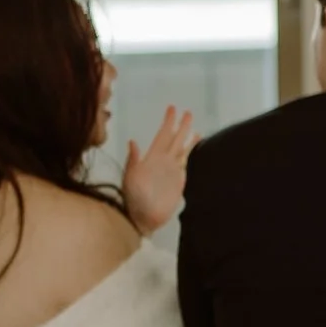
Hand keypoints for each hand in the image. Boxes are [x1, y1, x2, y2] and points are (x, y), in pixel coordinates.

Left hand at [122, 106, 198, 234]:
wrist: (142, 217)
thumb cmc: (132, 198)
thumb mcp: (129, 178)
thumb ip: (133, 160)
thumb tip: (133, 142)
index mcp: (151, 158)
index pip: (162, 135)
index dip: (168, 122)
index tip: (172, 108)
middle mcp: (163, 161)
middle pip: (174, 139)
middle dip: (180, 125)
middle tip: (187, 111)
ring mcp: (172, 170)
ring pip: (182, 149)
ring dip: (187, 137)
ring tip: (194, 126)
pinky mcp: (179, 179)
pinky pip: (187, 162)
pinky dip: (191, 152)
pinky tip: (196, 144)